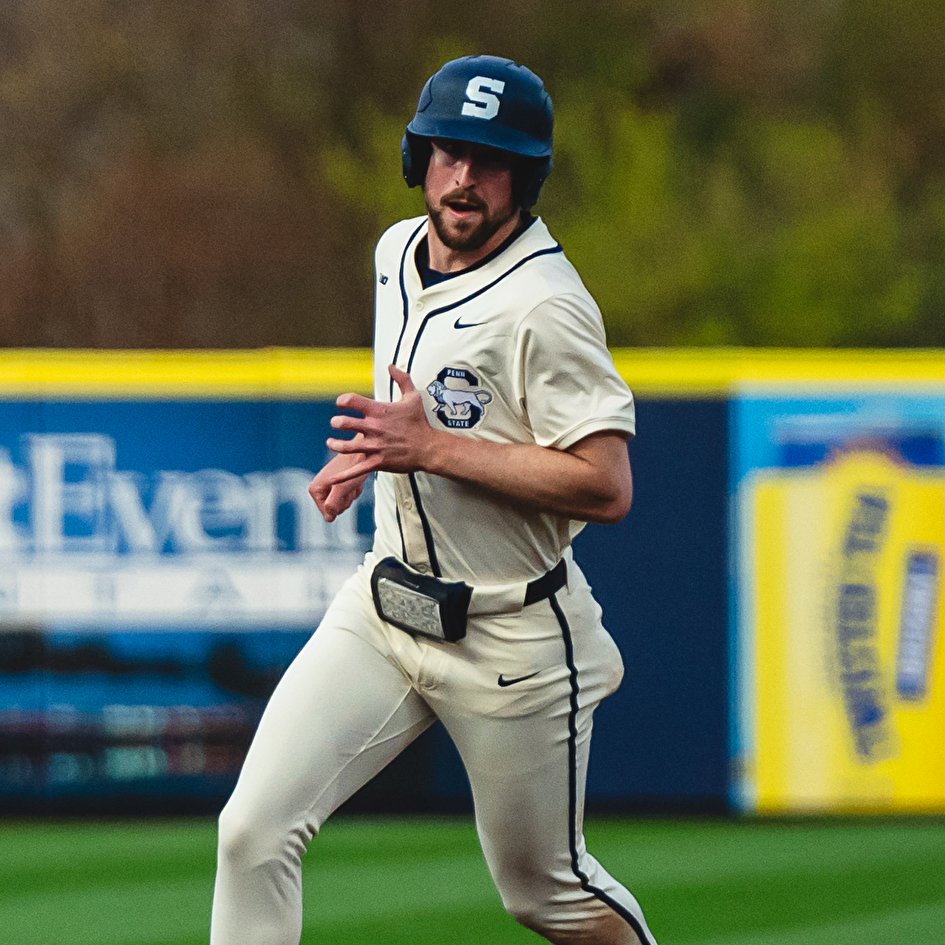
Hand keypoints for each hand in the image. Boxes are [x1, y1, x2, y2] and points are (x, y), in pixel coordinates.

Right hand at [308, 469, 365, 522]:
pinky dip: (354, 490)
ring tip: (352, 481)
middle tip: (349, 485)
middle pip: (336, 510)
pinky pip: (347, 497)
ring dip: (351, 494)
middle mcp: (318, 489)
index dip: (340, 505)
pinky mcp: (337, 484)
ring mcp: (328, 487)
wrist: (361, 452)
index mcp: (314, 490)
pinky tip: (355, 480)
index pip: (328, 514)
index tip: (343, 490)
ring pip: (343, 504)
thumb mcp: (342, 489)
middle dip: (346, 500)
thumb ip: (332, 504)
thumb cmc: (352, 469)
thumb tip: (329, 518)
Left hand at [326, 365, 434, 483]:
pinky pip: (356, 470)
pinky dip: (342, 476)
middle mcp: (374, 428)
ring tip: (331, 442)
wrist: (428, 447)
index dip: (343, 400)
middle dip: (336, 423)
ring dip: (335, 444)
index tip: (340, 403)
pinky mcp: (377, 462)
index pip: (352, 401)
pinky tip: (331, 478)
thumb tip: (391, 365)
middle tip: (335, 423)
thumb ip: (402, 379)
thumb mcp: (413, 397)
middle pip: (344, 423)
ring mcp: (374, 446)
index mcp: (379, 411)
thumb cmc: (420, 422)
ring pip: (346, 446)